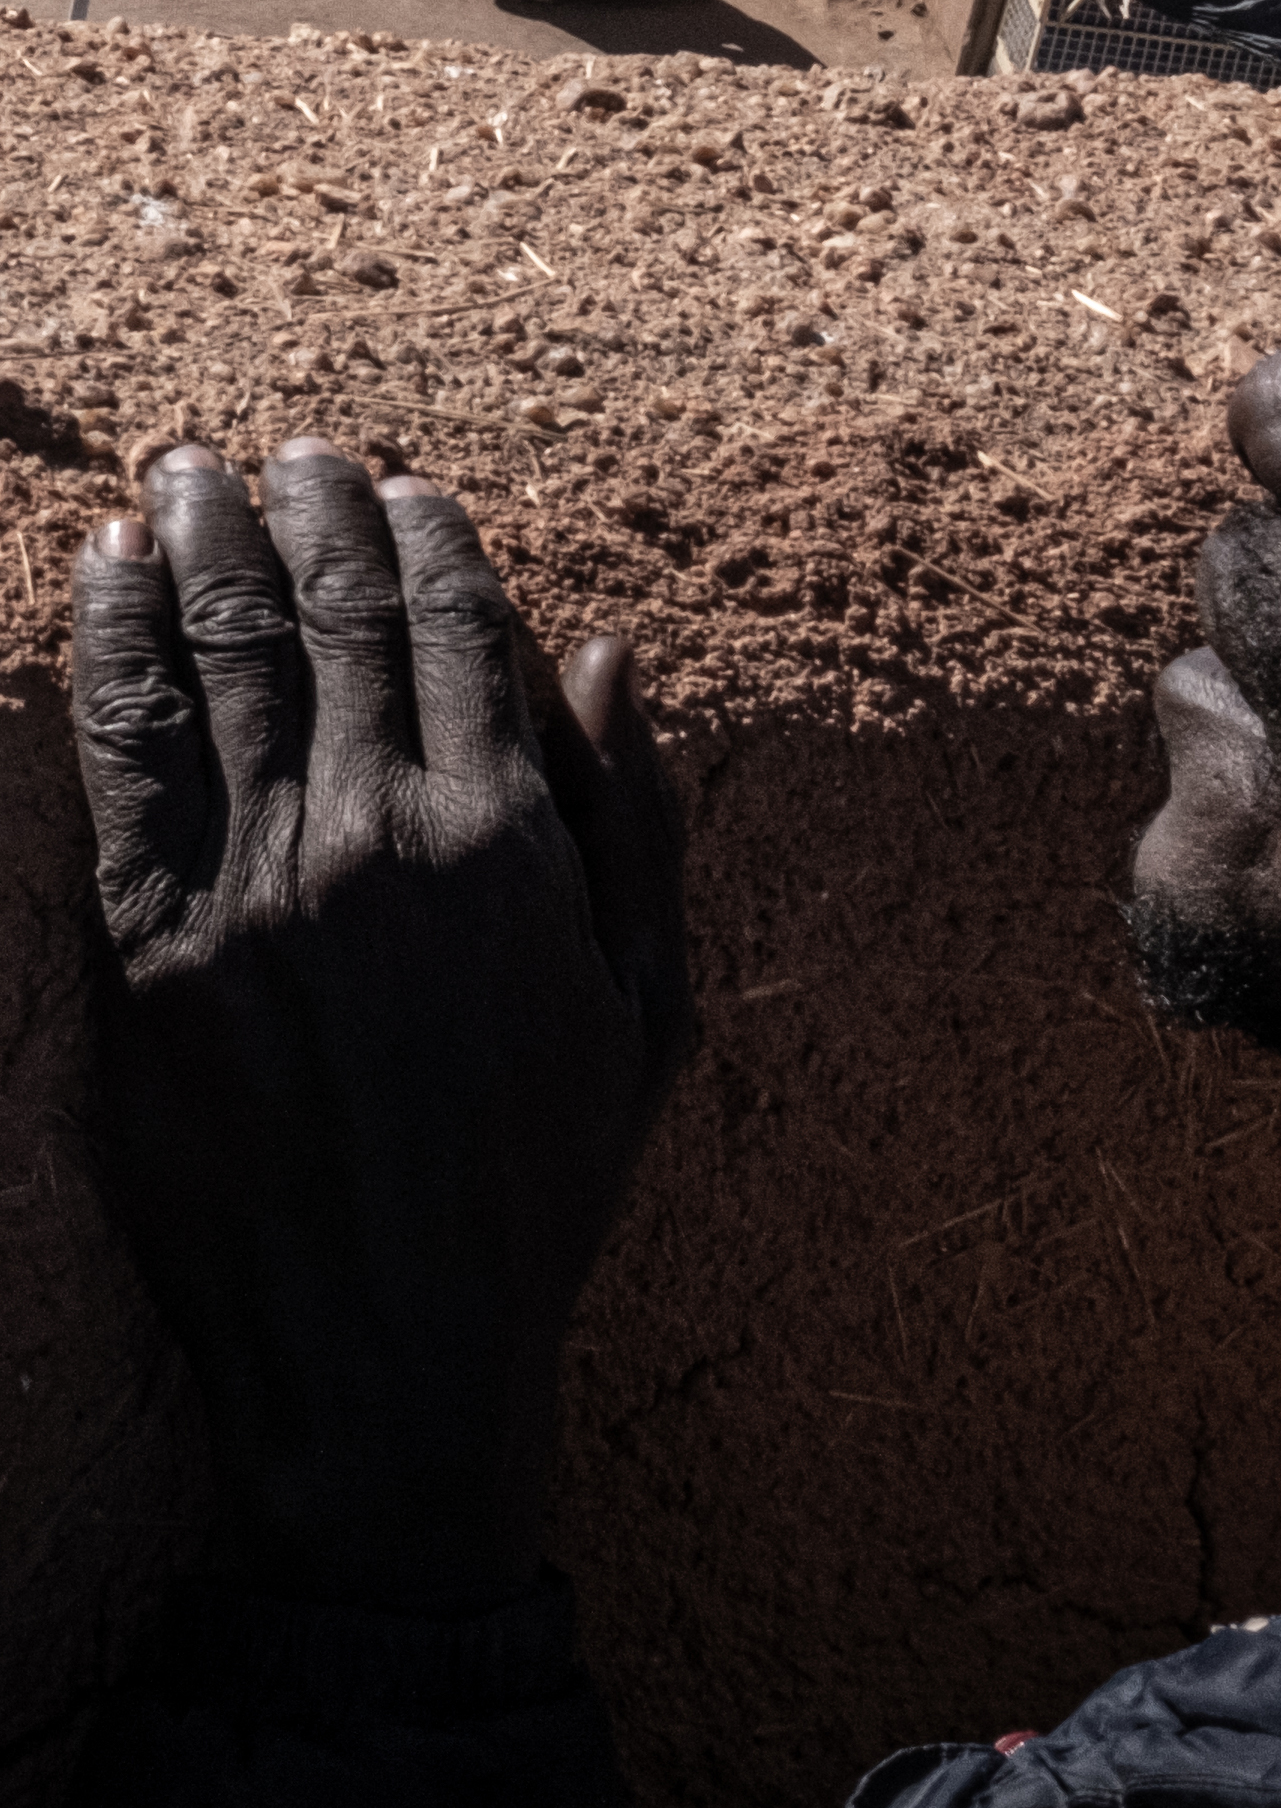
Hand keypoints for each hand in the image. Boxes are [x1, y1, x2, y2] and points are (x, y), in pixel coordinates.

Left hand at [71, 438, 690, 1607]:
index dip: (428, 534)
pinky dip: (114, 647)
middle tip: (281, 447)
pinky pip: (126, 757)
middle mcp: (380, 837)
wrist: (386, 1360)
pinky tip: (106, 577)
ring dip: (200, 542)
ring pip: (224, 658)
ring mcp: (259, 890)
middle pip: (332, 616)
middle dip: (306, 507)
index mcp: (506, 841)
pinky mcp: (152, 953)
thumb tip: (609, 657)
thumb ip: (640, 822)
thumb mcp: (648, 1009)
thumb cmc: (535, 1193)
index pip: (459, 627)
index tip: (404, 481)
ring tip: (184, 471)